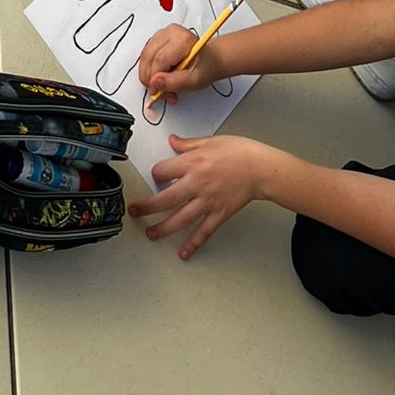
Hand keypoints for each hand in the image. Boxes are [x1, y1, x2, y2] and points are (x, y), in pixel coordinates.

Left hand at [129, 135, 280, 258]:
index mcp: (192, 163)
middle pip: (165, 199)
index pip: (162, 172)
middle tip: (134, 212)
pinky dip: (193, 244)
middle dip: (147, 207)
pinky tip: (183, 253)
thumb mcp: (209, 140)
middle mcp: (196, 184)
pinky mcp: (219, 214)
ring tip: (150, 234)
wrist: (260, 168)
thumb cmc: (237, 151)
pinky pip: (204, 232)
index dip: (156, 174)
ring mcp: (207, 202)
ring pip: (180, 219)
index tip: (156, 177)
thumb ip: (187, 144)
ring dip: (163, 228)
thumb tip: (172, 141)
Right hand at [137, 24, 223, 104]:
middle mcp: (170, 32)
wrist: (209, 60)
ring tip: (161, 88)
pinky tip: (160, 79)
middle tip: (158, 93)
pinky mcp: (156, 38)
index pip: (160, 60)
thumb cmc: (205, 68)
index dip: (155, 78)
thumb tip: (154, 83)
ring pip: (145, 57)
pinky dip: (149, 70)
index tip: (157, 93)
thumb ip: (174, 82)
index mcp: (183, 39)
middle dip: (150, 78)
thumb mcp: (194, 80)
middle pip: (149, 57)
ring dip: (148, 76)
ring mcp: (162, 33)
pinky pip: (146, 56)